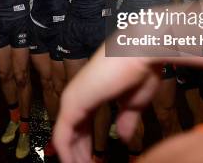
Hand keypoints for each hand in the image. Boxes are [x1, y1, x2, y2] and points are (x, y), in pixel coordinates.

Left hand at [54, 47, 160, 162]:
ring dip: (74, 158)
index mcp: (91, 94)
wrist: (140, 51)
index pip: (82, 125)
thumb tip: (123, 137)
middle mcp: (78, 96)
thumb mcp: (134, 102)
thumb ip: (126, 119)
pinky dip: (68, 156)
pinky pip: (62, 137)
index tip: (96, 161)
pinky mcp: (73, 103)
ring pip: (64, 138)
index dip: (87, 146)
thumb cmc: (140, 68)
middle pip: (72, 134)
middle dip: (79, 155)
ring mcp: (73, 99)